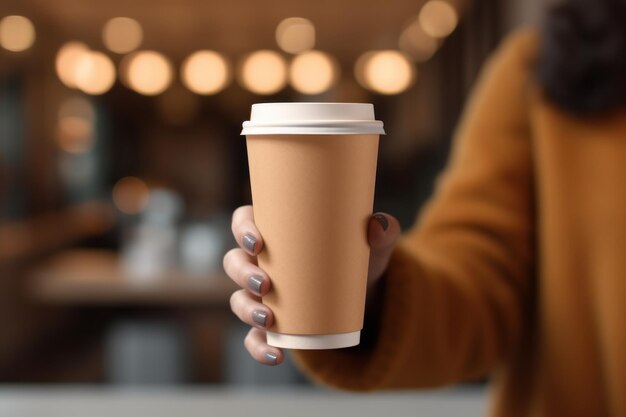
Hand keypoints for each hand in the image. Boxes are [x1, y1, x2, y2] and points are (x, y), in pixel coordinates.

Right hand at [223, 205, 400, 364]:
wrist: (362, 296)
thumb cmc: (355, 258)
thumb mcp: (371, 246)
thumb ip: (380, 232)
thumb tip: (380, 226)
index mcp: (275, 232)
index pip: (244, 222)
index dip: (242, 230)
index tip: (258, 241)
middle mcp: (261, 262)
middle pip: (234, 262)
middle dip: (243, 273)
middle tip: (266, 283)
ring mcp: (262, 295)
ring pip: (239, 300)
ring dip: (247, 310)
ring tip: (268, 319)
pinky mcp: (271, 324)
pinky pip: (253, 337)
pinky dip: (259, 348)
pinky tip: (275, 355)